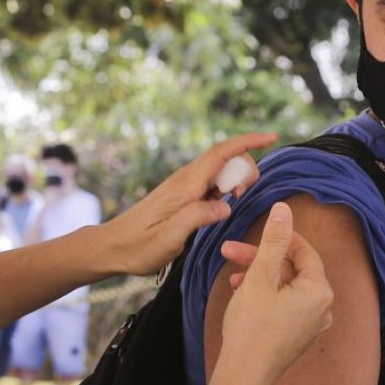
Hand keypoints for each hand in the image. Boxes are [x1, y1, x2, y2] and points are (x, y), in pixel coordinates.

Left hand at [98, 133, 274, 275]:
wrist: (112, 247)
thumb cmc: (138, 246)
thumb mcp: (169, 238)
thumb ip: (197, 218)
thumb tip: (226, 206)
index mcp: (184, 186)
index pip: (220, 153)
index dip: (248, 142)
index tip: (272, 137)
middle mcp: (185, 180)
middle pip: (225, 158)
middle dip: (245, 168)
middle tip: (244, 194)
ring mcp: (183, 186)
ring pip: (219, 171)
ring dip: (235, 180)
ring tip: (234, 202)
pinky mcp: (182, 196)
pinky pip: (211, 184)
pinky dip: (224, 190)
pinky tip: (221, 207)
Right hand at [217, 202, 333, 384]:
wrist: (244, 376)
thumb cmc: (252, 328)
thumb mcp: (260, 277)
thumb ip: (272, 241)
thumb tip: (284, 210)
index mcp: (319, 290)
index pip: (302, 250)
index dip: (276, 238)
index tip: (250, 233)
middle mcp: (322, 308)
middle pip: (291, 269)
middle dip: (259, 258)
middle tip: (229, 252)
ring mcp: (311, 324)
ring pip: (285, 287)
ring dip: (258, 276)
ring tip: (232, 278)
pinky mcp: (297, 336)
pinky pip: (284, 305)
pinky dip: (264, 295)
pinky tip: (242, 295)